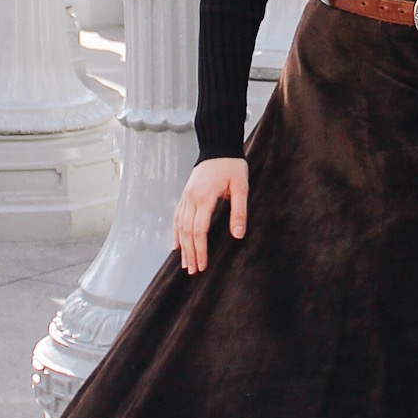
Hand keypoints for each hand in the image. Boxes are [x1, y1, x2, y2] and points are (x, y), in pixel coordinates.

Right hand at [176, 157, 247, 273]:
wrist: (218, 146)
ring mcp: (186, 196)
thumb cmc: (232, 166)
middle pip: (187, 232)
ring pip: (180, 226)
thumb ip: (239, 212)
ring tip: (184, 264)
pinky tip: (176, 244)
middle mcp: (191, 199)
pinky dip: (176, 232)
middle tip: (193, 271)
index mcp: (204, 198)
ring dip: (182, 246)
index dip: (200, 250)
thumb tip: (238, 235)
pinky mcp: (186, 194)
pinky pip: (177, 216)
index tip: (202, 266)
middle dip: (190, 253)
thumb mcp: (241, 187)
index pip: (199, 231)